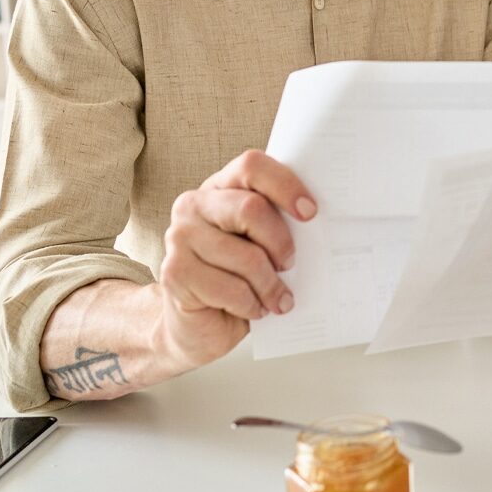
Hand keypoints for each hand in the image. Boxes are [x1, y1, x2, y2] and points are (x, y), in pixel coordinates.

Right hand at [157, 150, 316, 370]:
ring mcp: (180, 237)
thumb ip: (277, 223)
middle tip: (290, 264)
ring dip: (270, 285)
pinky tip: (253, 309)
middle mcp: (194, 204)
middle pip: (250, 209)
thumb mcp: (261, 243)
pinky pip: (230, 288)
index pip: (252, 166)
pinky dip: (251, 304)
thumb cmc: (239, 277)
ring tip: (278, 299)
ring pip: (245, 256)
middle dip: (280, 242)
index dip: (285, 185)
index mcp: (220, 186)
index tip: (310, 212)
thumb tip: (318, 220)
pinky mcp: (174, 273)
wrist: (196, 325)